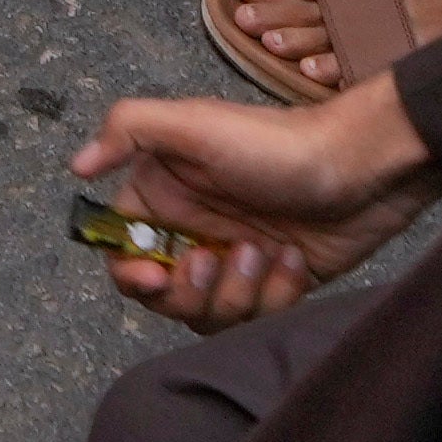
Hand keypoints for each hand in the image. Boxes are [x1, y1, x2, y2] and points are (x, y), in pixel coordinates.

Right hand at [63, 72, 440, 331]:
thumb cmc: (279, 143)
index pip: (124, 251)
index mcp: (166, 193)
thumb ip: (130, 128)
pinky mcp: (273, 283)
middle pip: (165, 296)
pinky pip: (256, 318)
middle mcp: (195, 228)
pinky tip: (294, 259)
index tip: (158, 275)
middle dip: (194, 290)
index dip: (133, 273)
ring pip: (210, 315)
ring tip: (269, 250)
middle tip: (223, 259)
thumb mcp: (197, 124)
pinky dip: (276, 294)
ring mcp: (235, 258)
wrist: (364, 169)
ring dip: (241, 291)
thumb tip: (78, 165)